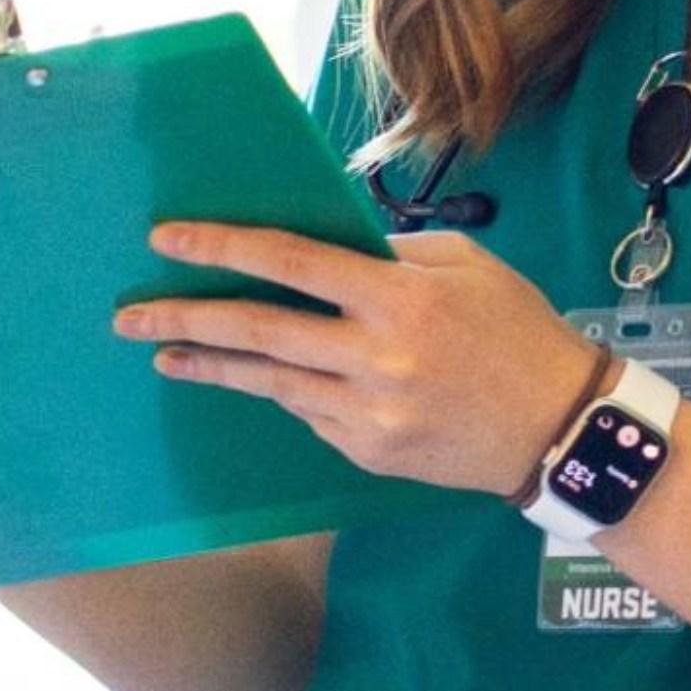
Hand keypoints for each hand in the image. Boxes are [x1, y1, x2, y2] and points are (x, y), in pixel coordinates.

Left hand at [112, 224, 599, 502]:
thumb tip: (320, 247)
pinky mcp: (367, 451)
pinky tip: (256, 379)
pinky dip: (280, 392)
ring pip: (268, 381)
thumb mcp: (466, 266)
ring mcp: (368, 411)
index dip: (223, 247)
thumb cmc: (517, 330)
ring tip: (164, 351)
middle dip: (184, 317)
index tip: (167, 239)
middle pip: (257, 329)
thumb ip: (390, 255)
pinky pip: (307, 414)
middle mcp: (375, 356)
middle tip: (129, 313)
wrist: (561, 428)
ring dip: (210, 365)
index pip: (290, 261)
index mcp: (398, 297)